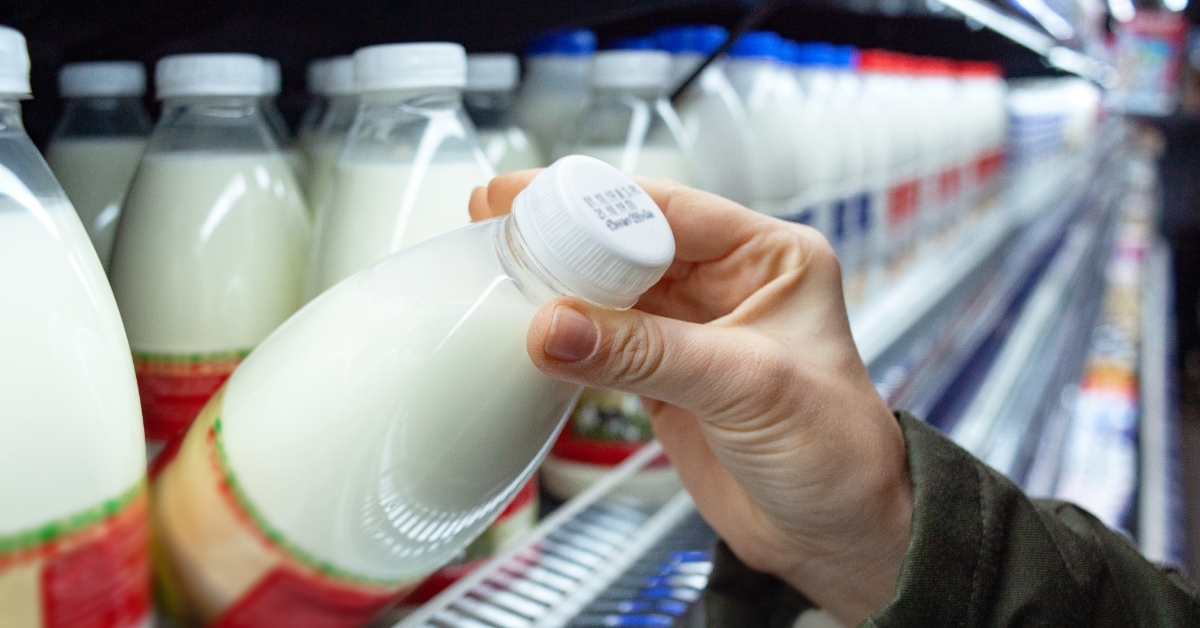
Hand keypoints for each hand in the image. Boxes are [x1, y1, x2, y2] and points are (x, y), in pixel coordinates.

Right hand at [470, 173, 912, 625]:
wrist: (836, 536)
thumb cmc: (838, 453)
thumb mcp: (747, 386)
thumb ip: (647, 353)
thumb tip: (554, 325)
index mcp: (770, 257)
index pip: (671, 210)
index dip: (596, 201)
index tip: (527, 198)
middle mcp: (729, 282)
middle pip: (630, 241)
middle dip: (564, 233)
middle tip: (495, 223)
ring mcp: (692, 328)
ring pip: (610, 289)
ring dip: (557, 284)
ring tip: (496, 269)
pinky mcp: (664, 373)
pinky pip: (602, 341)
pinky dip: (565, 336)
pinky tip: (526, 327)